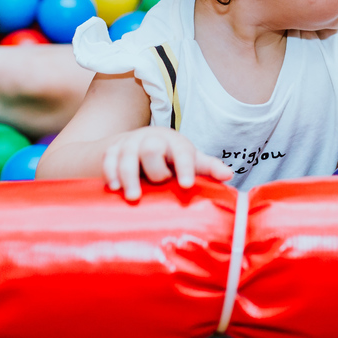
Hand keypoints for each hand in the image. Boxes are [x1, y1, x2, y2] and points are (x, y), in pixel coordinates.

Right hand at [102, 127, 233, 199]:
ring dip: (129, 176)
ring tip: (133, 197)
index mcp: (175, 144)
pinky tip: (114, 188)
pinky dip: (110, 173)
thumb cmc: (172, 157)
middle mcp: (152, 140)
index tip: (186, 185)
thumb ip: (208, 167)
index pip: (183, 154)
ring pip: (127, 156)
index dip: (185, 168)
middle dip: (155, 168)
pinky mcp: (113, 150)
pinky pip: (108, 159)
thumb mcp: (191, 159)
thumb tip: (229, 175)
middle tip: (159, 184)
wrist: (141, 142)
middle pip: (151, 149)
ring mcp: (130, 144)